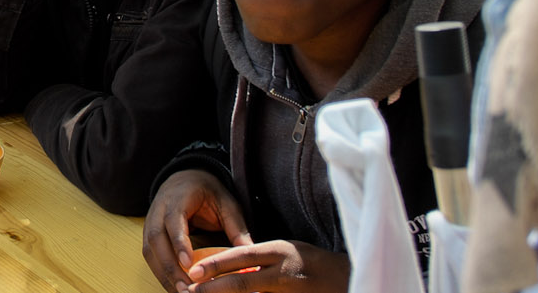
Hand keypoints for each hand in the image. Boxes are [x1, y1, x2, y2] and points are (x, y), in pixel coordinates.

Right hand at [145, 170, 253, 292]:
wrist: (186, 179)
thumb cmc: (208, 192)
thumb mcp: (227, 204)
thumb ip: (237, 228)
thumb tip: (251, 254)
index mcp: (178, 198)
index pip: (174, 220)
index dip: (179, 243)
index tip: (189, 264)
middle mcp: (158, 209)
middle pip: (156, 240)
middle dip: (170, 267)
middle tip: (186, 288)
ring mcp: (150, 222)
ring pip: (149, 251)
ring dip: (163, 274)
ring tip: (181, 292)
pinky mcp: (148, 234)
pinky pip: (150, 256)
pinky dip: (161, 273)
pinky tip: (174, 287)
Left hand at [186, 240, 349, 292]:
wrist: (346, 277)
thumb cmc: (312, 262)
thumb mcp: (286, 250)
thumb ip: (260, 258)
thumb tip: (229, 266)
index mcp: (279, 251)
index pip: (241, 256)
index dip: (216, 264)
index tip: (195, 272)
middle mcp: (284, 272)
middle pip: (243, 283)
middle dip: (214, 289)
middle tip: (192, 291)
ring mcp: (290, 292)